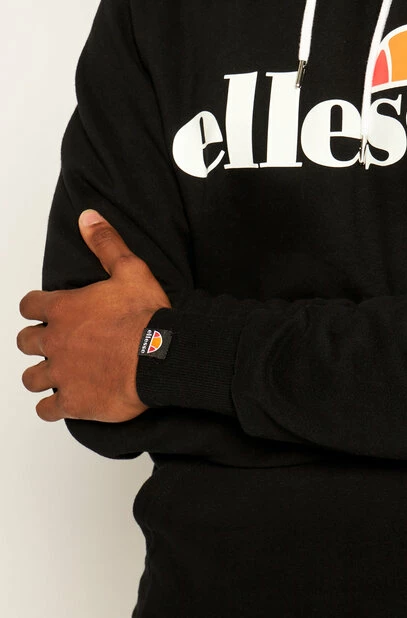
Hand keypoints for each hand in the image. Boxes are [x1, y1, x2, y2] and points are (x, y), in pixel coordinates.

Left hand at [17, 210, 171, 422]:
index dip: (36, 308)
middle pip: (25, 343)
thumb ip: (105, 243)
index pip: (29, 306)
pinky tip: (64, 402)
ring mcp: (61, 374)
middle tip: (54, 343)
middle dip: (35, 342)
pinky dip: (52, 407)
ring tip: (56, 374)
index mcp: (64, 309)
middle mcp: (55, 342)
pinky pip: (47, 410)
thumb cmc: (146, 315)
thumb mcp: (130, 269)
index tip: (45, 312)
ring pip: (31, 379)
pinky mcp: (73, 402)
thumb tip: (88, 217)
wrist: (161, 356)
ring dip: (41, 376)